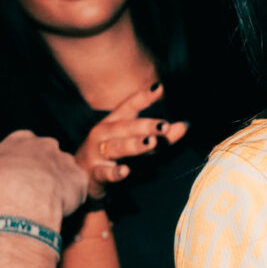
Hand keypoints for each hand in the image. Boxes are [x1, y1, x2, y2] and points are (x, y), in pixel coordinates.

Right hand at [0, 129, 89, 230]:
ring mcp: (66, 161)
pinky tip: (61, 209)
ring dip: (60, 184)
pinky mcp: (80, 179)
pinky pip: (79, 189)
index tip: (17, 175)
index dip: (21, 161)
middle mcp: (47, 145)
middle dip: (43, 171)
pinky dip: (73, 198)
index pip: (24, 143)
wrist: (22, 199)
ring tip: (48, 203)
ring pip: (66, 171)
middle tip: (34, 191)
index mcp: (22, 140)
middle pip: (48, 156)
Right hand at [78, 83, 188, 198]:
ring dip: (134, 145)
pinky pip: (104, 173)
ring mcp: (97, 154)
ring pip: (116, 147)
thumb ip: (161, 137)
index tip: (160, 87)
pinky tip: (126, 171)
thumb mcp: (137, 144)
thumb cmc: (112, 156)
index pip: (129, 107)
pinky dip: (115, 172)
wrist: (81, 180)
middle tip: (164, 125)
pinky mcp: (94, 174)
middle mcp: (103, 134)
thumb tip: (185, 125)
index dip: (144, 97)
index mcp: (114, 123)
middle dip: (145, 125)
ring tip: (151, 143)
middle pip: (125, 127)